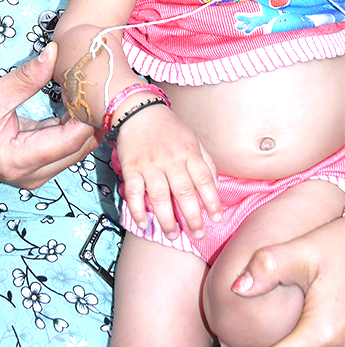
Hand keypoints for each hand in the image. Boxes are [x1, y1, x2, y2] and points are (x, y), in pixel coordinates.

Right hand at [0, 42, 100, 189]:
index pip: (71, 140)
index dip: (85, 113)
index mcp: (21, 160)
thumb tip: (54, 52)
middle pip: (80, 147)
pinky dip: (71, 126)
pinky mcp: (39, 168)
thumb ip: (26, 78)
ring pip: (77, 149)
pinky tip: (71, 103)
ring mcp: (38, 175)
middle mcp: (35, 175)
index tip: (87, 84)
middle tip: (89, 84)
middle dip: (88, 117)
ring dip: (82, 121)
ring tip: (81, 90)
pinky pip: (65, 147)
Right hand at [116, 104, 220, 238]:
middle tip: (198, 235)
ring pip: (159, 197)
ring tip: (173, 236)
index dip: (212, 201)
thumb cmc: (170, 129)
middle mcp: (170, 159)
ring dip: (167, 220)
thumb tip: (215, 188)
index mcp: (188, 152)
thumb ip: (206, 162)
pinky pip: (134, 193)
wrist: (139, 110)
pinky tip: (144, 224)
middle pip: (184, 193)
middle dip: (193, 218)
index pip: (204, 180)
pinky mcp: (131, 168)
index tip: (216, 220)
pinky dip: (138, 210)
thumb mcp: (193, 139)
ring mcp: (149, 164)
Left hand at [221, 218, 344, 346]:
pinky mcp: (343, 344)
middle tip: (230, 344)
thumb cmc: (339, 247)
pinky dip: (293, 346)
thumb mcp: (304, 250)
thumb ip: (268, 266)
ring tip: (248, 342)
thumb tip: (236, 288)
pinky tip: (277, 336)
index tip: (226, 346)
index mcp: (321, 333)